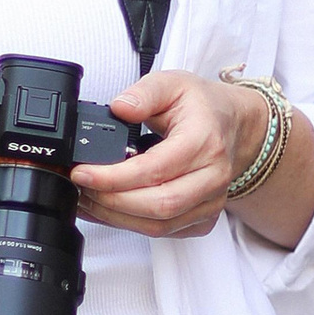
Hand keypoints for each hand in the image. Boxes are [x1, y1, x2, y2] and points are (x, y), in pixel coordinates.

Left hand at [71, 70, 267, 240]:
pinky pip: (164, 231)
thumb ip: (144, 93)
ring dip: (116, 217)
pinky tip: (107, 210)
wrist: (233, 125)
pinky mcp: (203, 219)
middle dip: (110, 201)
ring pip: (159, 225)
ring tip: (87, 199)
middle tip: (81, 187)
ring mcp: (211, 202)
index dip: (113, 177)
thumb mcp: (173, 83)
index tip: (83, 173)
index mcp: (205, 142)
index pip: (155, 170)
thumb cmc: (202, 107)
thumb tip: (119, 107)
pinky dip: (130, 224)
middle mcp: (212, 177)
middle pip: (157, 205)